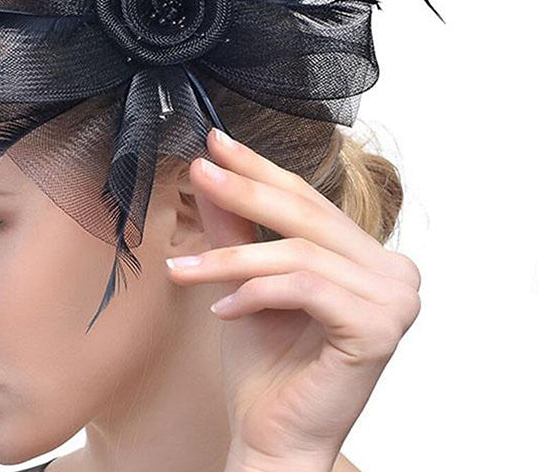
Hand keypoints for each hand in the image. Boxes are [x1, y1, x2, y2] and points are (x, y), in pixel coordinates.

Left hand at [166, 128, 421, 471]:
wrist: (272, 436)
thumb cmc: (264, 361)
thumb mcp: (244, 277)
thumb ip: (235, 224)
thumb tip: (210, 169)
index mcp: (369, 256)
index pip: (309, 199)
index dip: (260, 168)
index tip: (215, 143)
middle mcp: (394, 272)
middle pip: (307, 215)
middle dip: (245, 189)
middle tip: (199, 172)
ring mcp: (395, 300)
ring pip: (299, 252)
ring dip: (232, 257)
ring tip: (184, 270)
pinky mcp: (380, 328)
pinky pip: (303, 287)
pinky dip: (255, 292)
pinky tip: (221, 309)